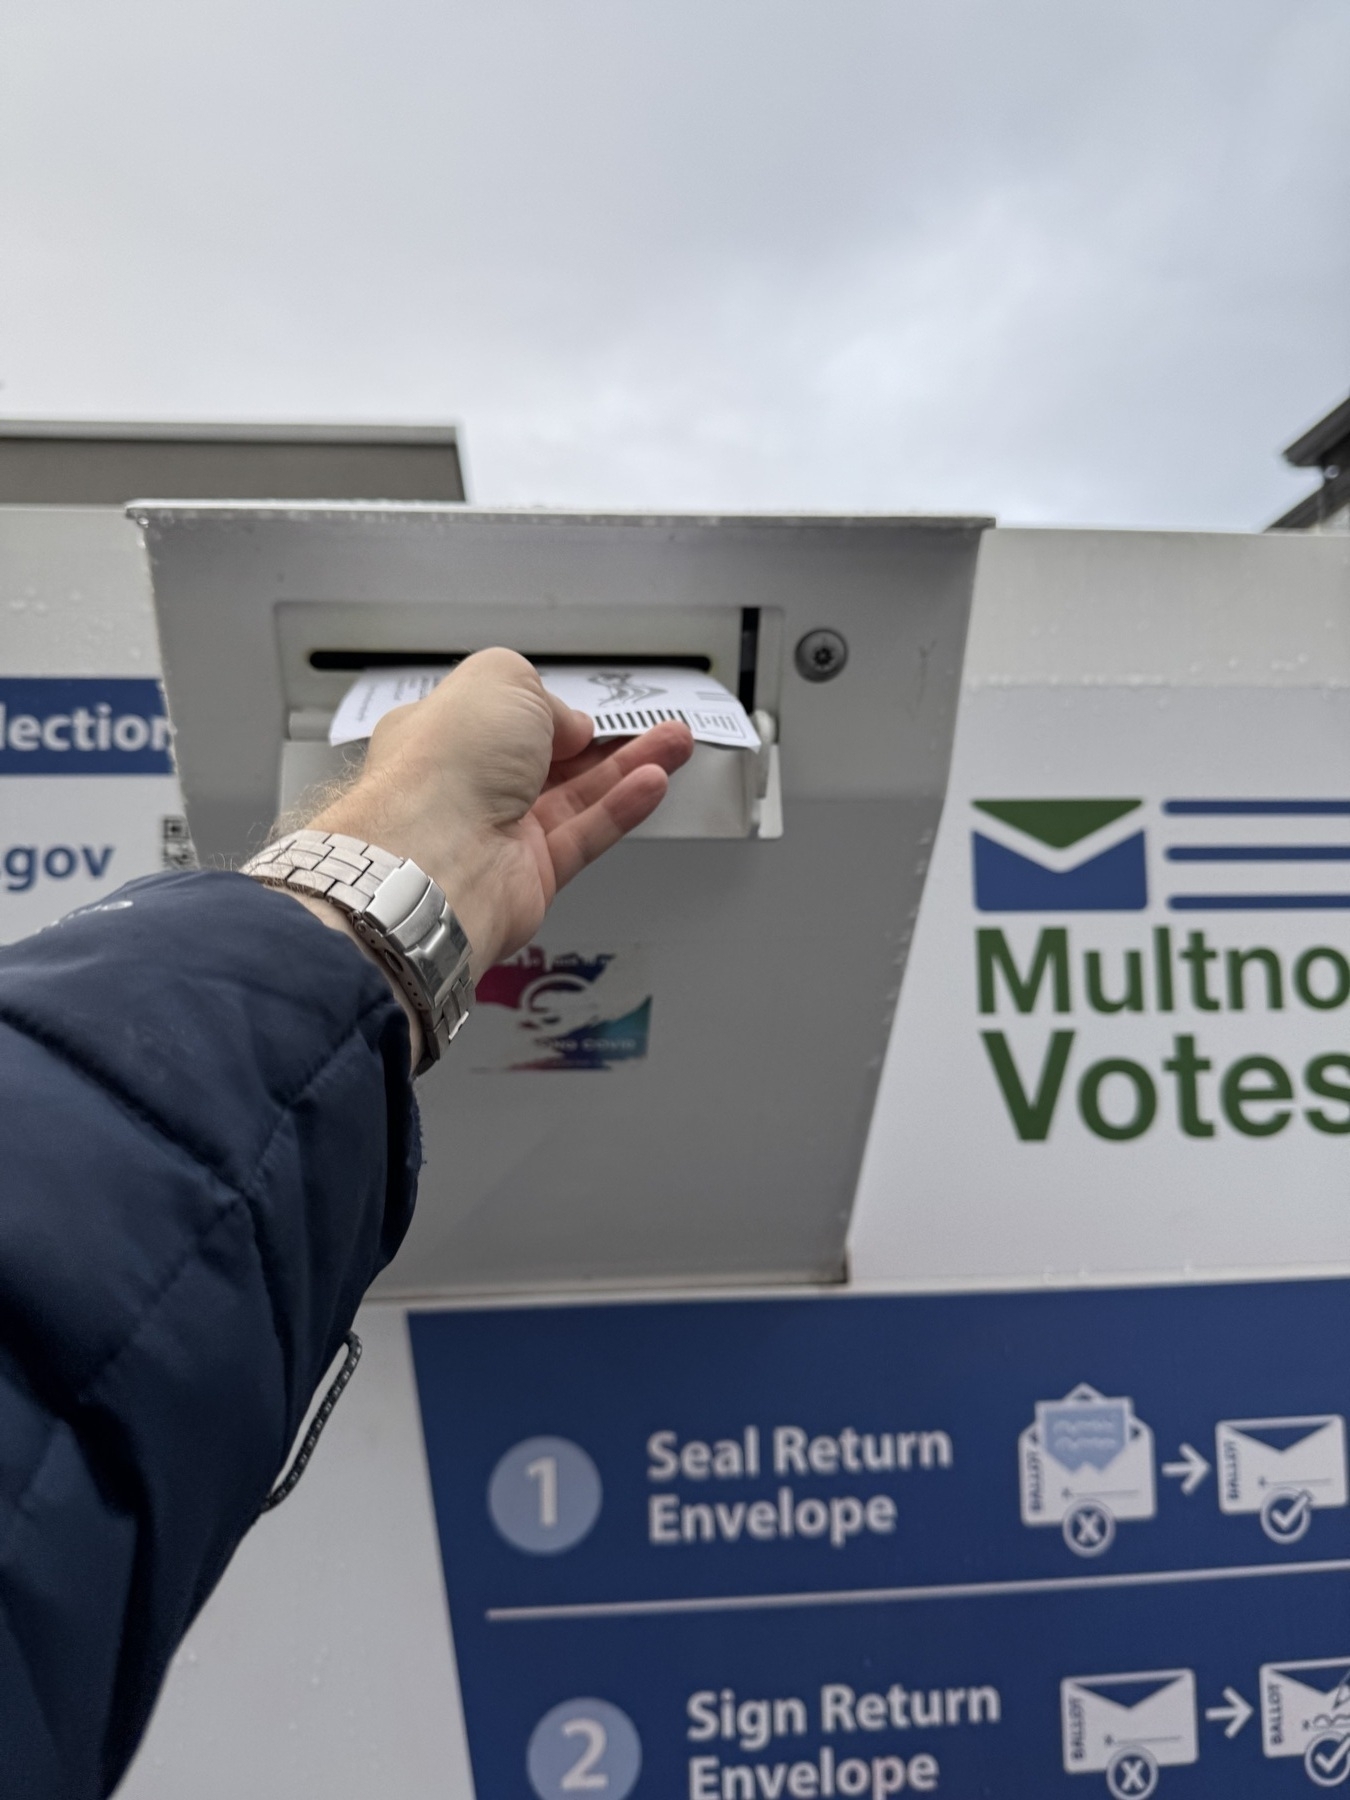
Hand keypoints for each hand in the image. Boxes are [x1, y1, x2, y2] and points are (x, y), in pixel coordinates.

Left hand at [308, 648, 693, 975]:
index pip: (504, 719)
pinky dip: (620, 809)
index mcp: (443, 735)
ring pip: (576, 797)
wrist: (433, 859)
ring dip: (628, 769)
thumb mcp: (500, 681)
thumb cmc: (442, 768)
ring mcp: (499, 833)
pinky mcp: (529, 876)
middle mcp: (468, 786)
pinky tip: (652, 784)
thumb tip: (568, 726)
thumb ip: (542, 694)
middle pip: (551, 761)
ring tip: (676, 747)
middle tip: (656, 728)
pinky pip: (584, 836)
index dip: (549, 713)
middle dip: (607, 742)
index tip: (588, 711)